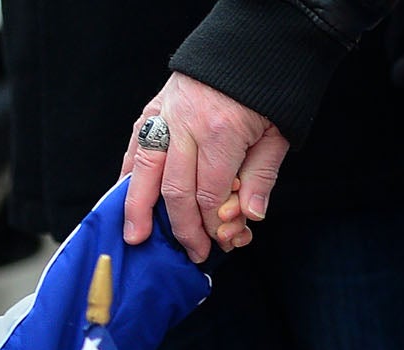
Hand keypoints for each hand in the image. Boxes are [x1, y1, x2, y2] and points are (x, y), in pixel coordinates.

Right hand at [121, 72, 289, 260]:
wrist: (252, 44)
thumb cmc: (267, 92)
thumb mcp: (277, 134)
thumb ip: (262, 177)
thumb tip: (250, 217)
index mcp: (222, 133)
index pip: (209, 196)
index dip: (211, 225)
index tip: (218, 242)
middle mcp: (188, 125)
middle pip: (175, 191)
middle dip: (182, 228)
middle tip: (191, 252)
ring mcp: (166, 114)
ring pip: (145, 171)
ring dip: (138, 209)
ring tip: (136, 237)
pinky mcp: (154, 108)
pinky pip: (137, 147)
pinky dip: (130, 176)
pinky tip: (126, 200)